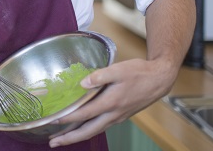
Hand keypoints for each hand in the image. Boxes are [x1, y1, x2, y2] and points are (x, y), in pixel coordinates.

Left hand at [47, 57, 177, 146]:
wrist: (159, 79)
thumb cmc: (139, 72)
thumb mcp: (119, 69)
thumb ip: (99, 75)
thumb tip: (82, 83)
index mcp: (111, 102)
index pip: (85, 114)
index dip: (68, 118)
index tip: (53, 120)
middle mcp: (113, 114)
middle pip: (88, 131)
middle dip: (69, 138)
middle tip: (53, 143)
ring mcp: (117, 117)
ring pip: (94, 131)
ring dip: (77, 137)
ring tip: (62, 139)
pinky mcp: (120, 116)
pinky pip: (101, 127)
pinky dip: (88, 131)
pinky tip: (81, 129)